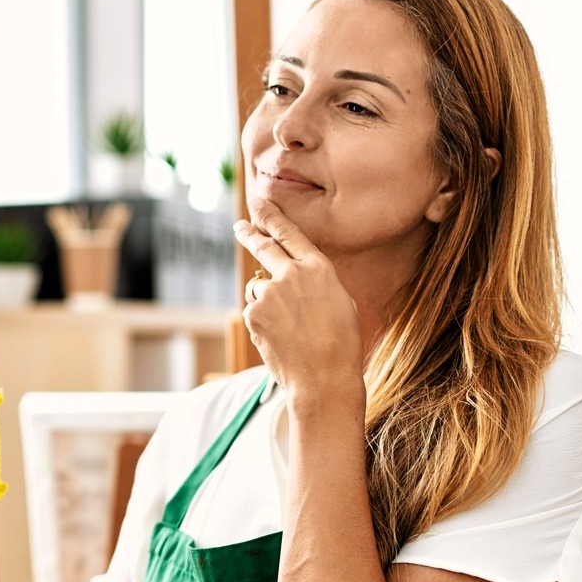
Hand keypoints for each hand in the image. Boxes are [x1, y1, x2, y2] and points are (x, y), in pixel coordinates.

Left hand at [233, 195, 363, 393]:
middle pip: (264, 246)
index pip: (290, 233)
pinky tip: (281, 340)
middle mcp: (291, 275)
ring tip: (291, 329)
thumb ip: (313, 282)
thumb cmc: (341, 344)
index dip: (272, 216)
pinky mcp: (253, 314)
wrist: (324, 378)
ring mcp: (268, 294)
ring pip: (260, 290)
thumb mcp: (339, 301)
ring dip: (269, 303)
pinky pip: (255, 313)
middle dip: (250, 234)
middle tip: (240, 226)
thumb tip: (292, 276)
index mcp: (318, 268)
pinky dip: (264, 324)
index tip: (259, 204)